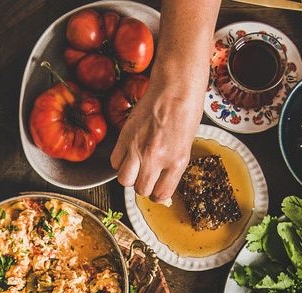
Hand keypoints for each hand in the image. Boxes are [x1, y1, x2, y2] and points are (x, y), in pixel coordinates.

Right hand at [109, 74, 202, 202]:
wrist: (175, 87)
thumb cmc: (186, 112)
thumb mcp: (186, 145)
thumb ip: (173, 166)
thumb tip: (162, 183)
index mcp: (177, 161)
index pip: (161, 194)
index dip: (158, 194)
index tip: (157, 190)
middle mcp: (156, 157)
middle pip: (140, 189)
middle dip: (144, 186)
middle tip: (147, 177)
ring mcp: (138, 147)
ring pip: (124, 180)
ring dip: (130, 177)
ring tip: (137, 167)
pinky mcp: (125, 136)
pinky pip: (115, 161)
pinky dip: (121, 162)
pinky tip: (129, 154)